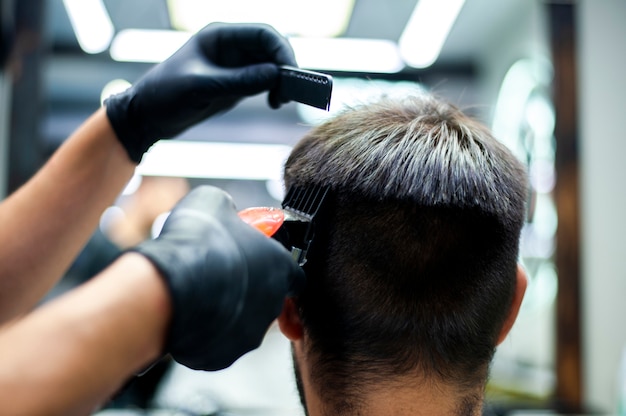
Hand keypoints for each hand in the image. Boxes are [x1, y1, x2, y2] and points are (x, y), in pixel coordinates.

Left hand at [105, 22, 296, 161]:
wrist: (148, 116)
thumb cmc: (165, 94)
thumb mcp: (202, 87)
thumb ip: (239, 80)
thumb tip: (276, 75)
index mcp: (219, 36)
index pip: (263, 33)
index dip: (281, 50)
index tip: (290, 73)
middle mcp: (230, 47)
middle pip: (271, 48)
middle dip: (285, 67)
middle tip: (289, 92)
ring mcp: (234, 65)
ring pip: (270, 65)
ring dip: (281, 81)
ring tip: (281, 101)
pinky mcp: (236, 83)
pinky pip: (264, 81)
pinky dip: (274, 90)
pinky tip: (274, 102)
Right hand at [131, 185, 303, 370]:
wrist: (166, 286)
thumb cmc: (197, 243)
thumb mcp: (215, 202)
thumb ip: (229, 211)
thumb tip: (225, 213)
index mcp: (280, 268)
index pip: (295, 275)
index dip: (276, 268)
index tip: (259, 263)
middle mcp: (271, 306)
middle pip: (266, 299)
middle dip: (247, 289)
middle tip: (219, 274)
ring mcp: (248, 335)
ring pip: (241, 323)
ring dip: (225, 311)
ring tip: (197, 293)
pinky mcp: (221, 357)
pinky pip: (216, 344)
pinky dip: (204, 333)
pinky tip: (186, 314)